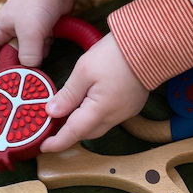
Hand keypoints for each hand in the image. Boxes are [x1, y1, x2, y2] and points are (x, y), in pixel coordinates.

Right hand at [0, 0, 75, 70]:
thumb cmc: (38, 3)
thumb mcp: (30, 31)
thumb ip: (28, 53)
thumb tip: (30, 68)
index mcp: (0, 28)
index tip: (5, 75)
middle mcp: (11, 30)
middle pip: (9, 54)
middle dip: (19, 62)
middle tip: (30, 66)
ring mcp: (27, 29)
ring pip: (27, 52)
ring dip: (36, 54)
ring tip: (43, 46)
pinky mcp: (41, 29)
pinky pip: (40, 45)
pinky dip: (45, 46)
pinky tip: (51, 38)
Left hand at [41, 33, 148, 152]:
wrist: (147, 45)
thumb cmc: (114, 55)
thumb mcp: (83, 71)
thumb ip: (68, 95)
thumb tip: (52, 112)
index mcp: (101, 110)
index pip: (74, 133)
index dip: (58, 142)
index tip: (44, 146)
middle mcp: (115, 116)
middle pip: (87, 132)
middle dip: (69, 133)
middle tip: (52, 124)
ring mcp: (126, 112)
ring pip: (98, 126)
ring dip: (82, 123)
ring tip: (67, 113)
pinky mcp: (131, 105)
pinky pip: (109, 118)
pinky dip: (95, 116)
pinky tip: (87, 104)